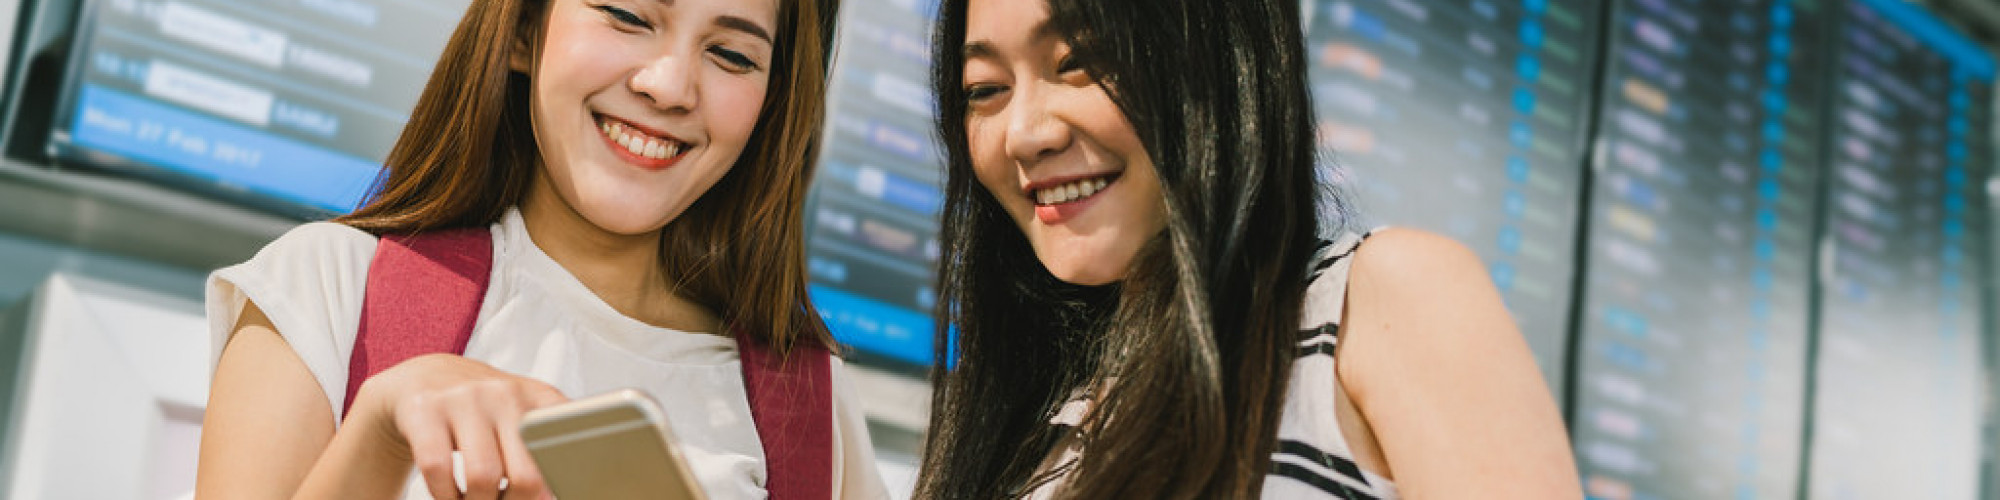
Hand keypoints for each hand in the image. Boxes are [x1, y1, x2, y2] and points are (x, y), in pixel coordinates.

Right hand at [350, 353, 568, 499]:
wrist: (424, 375)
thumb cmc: (481, 408)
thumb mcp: (519, 413)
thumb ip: (543, 446)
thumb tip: (552, 496)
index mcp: (538, 397)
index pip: (566, 445)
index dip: (560, 483)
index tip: (549, 498)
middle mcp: (504, 393)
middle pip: (527, 474)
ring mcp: (464, 398)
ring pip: (483, 477)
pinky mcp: (425, 409)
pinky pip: (438, 469)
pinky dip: (445, 495)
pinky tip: (449, 494)